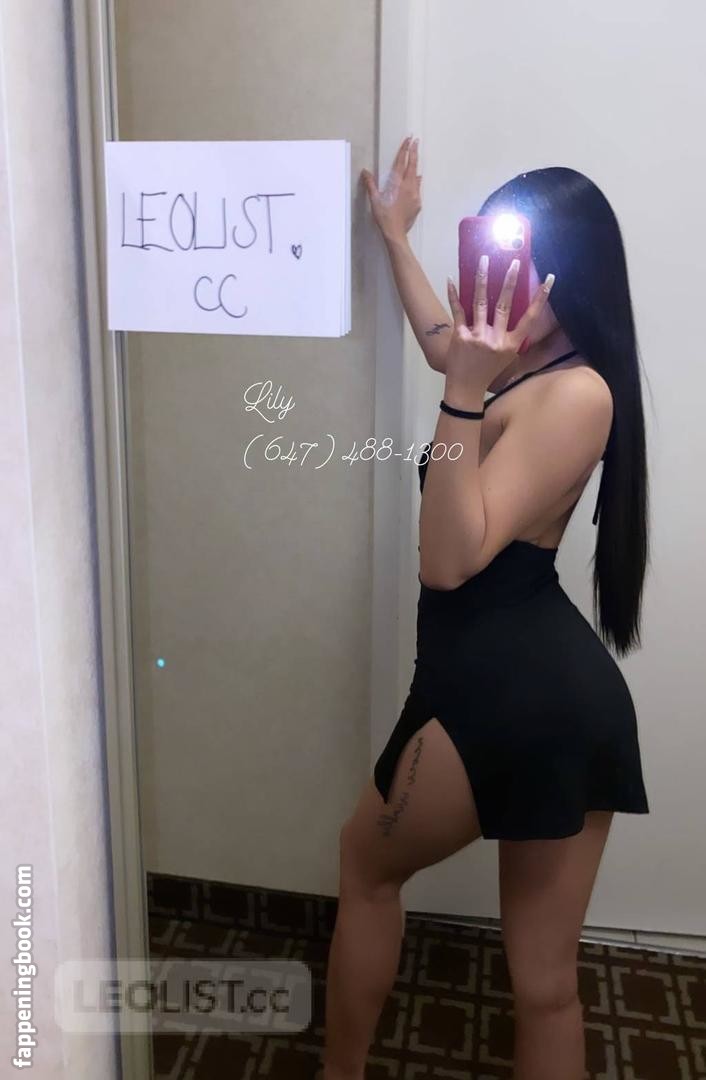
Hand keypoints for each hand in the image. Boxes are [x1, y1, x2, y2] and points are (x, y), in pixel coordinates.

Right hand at [361, 136, 421, 243]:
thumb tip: (365, 171)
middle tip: (416, 141)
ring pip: (416, 176)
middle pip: (412, 165)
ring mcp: (415, 194)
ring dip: (415, 165)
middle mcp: (409, 186)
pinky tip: (417, 178)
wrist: (395, 233)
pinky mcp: (418, 203)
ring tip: (415, 156)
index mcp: (397, 184)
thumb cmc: (383, 217)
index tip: (408, 139)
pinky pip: (418, 187)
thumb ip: (370, 184)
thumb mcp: (375, 200)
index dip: (404, 149)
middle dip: (414, 152)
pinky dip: (417, 180)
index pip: (401, 162)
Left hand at [444, 256, 555, 392]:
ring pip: (481, 302)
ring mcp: (477, 337)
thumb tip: (516, 312)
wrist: (465, 389)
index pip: (530, 318)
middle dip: (509, 281)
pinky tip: (450, 279)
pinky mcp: (460, 336)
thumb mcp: (506, 358)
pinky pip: (458, 311)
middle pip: (504, 305)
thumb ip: (511, 338)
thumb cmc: (488, 372)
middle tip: (514, 262)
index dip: (541, 298)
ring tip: (484, 260)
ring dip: (482, 279)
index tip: (550, 280)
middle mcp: (496, 339)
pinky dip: (453, 294)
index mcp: (511, 344)